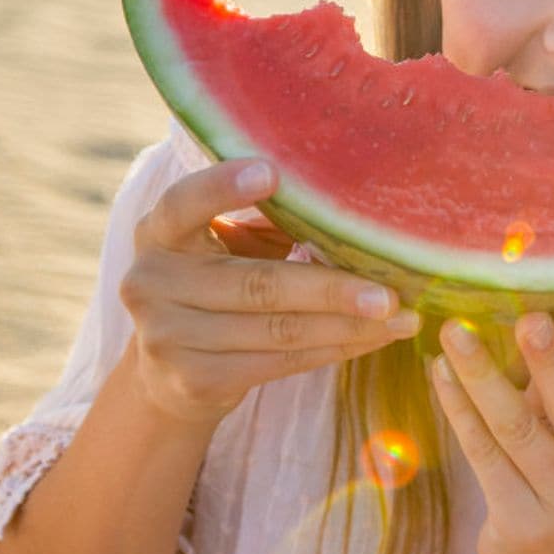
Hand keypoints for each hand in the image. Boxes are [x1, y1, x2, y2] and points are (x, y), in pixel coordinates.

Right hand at [119, 158, 420, 426]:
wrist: (167, 375)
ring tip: (402, 319)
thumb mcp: (223, 245)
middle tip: (392, 291)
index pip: (183, 204)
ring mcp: (167, 338)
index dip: (223, 187)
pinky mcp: (195, 381)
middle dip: (332, 289)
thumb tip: (348, 204)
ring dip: (348, 326)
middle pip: (257, 284)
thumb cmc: (217, 284)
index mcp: (158, 233)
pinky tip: (373, 340)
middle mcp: (152, 283)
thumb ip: (265, 221)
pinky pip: (280, 363)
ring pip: (278, 330)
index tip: (272, 173)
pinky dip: (333, 349)